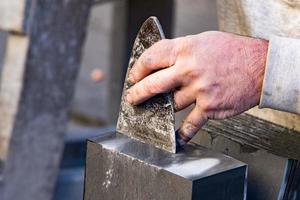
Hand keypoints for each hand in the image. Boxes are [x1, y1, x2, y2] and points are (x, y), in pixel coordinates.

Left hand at [126, 31, 267, 144]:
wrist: (262, 66)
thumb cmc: (235, 51)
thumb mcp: (204, 41)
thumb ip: (182, 51)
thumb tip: (163, 62)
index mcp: (186, 50)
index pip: (151, 59)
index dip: (138, 69)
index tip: (134, 76)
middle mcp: (189, 70)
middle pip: (153, 84)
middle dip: (137, 93)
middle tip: (131, 98)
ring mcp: (199, 90)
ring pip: (170, 104)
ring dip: (160, 109)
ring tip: (155, 110)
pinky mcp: (209, 107)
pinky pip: (190, 124)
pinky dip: (181, 133)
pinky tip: (175, 136)